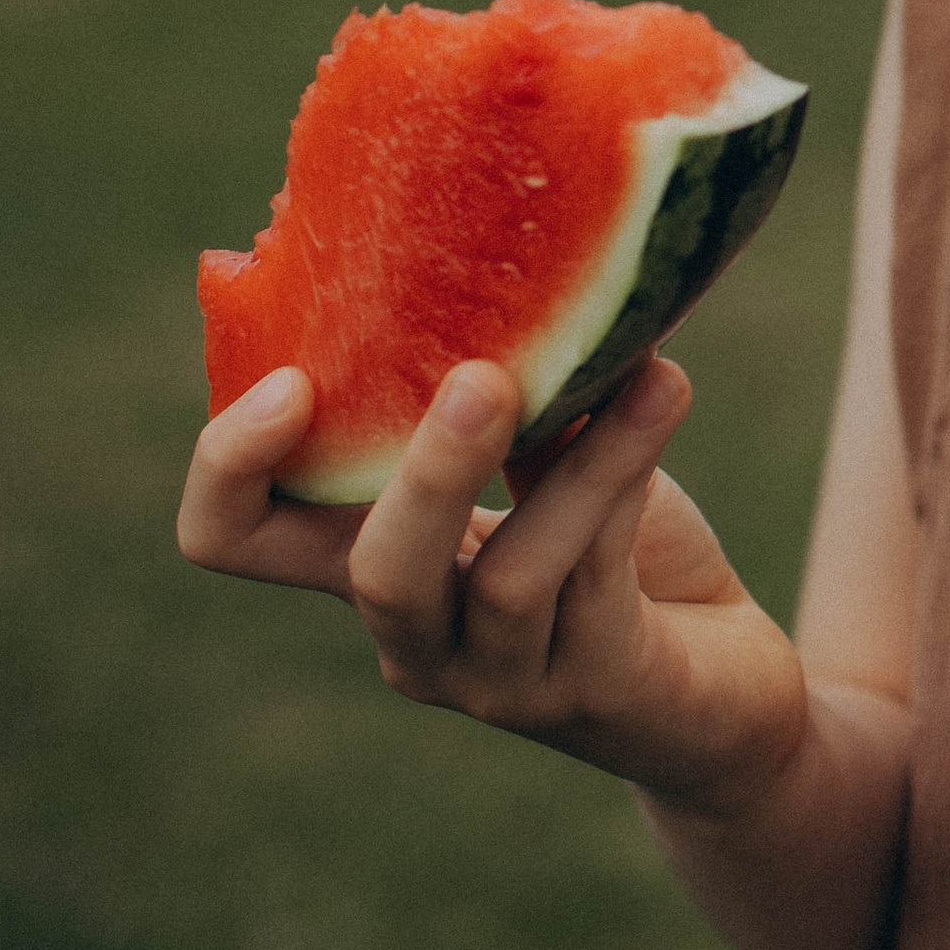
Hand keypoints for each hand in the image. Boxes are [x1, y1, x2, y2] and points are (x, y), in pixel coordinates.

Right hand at [177, 353, 808, 811]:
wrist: (720, 689)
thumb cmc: (613, 555)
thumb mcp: (547, 462)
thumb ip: (510, 396)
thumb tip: (508, 258)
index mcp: (364, 564)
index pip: (236, 538)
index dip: (229, 469)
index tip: (289, 378)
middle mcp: (416, 638)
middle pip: (375, 578)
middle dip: (425, 475)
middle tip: (481, 378)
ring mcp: (501, 680)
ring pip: (510, 583)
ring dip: (576, 462)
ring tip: (636, 369)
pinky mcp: (595, 691)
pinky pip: (601, 578)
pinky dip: (629, 474)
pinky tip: (664, 392)